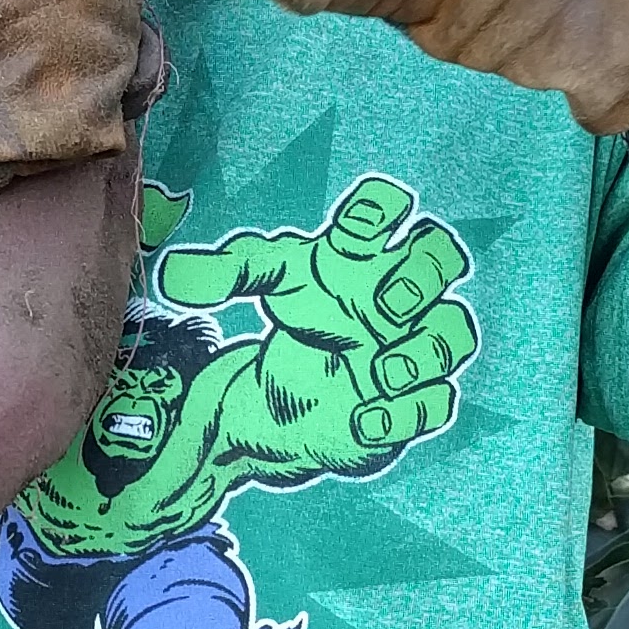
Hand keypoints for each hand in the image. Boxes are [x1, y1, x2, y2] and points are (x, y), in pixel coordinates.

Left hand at [162, 178, 476, 457]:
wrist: (290, 403)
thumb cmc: (295, 323)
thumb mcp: (262, 289)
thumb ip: (227, 274)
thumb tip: (176, 274)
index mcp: (362, 255)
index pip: (385, 215)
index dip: (386, 209)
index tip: (371, 221)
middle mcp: (396, 295)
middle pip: (441, 262)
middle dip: (424, 277)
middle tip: (385, 305)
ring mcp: (407, 348)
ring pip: (451, 336)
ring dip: (424, 352)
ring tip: (380, 371)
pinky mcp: (406, 402)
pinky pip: (433, 402)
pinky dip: (405, 412)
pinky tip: (364, 418)